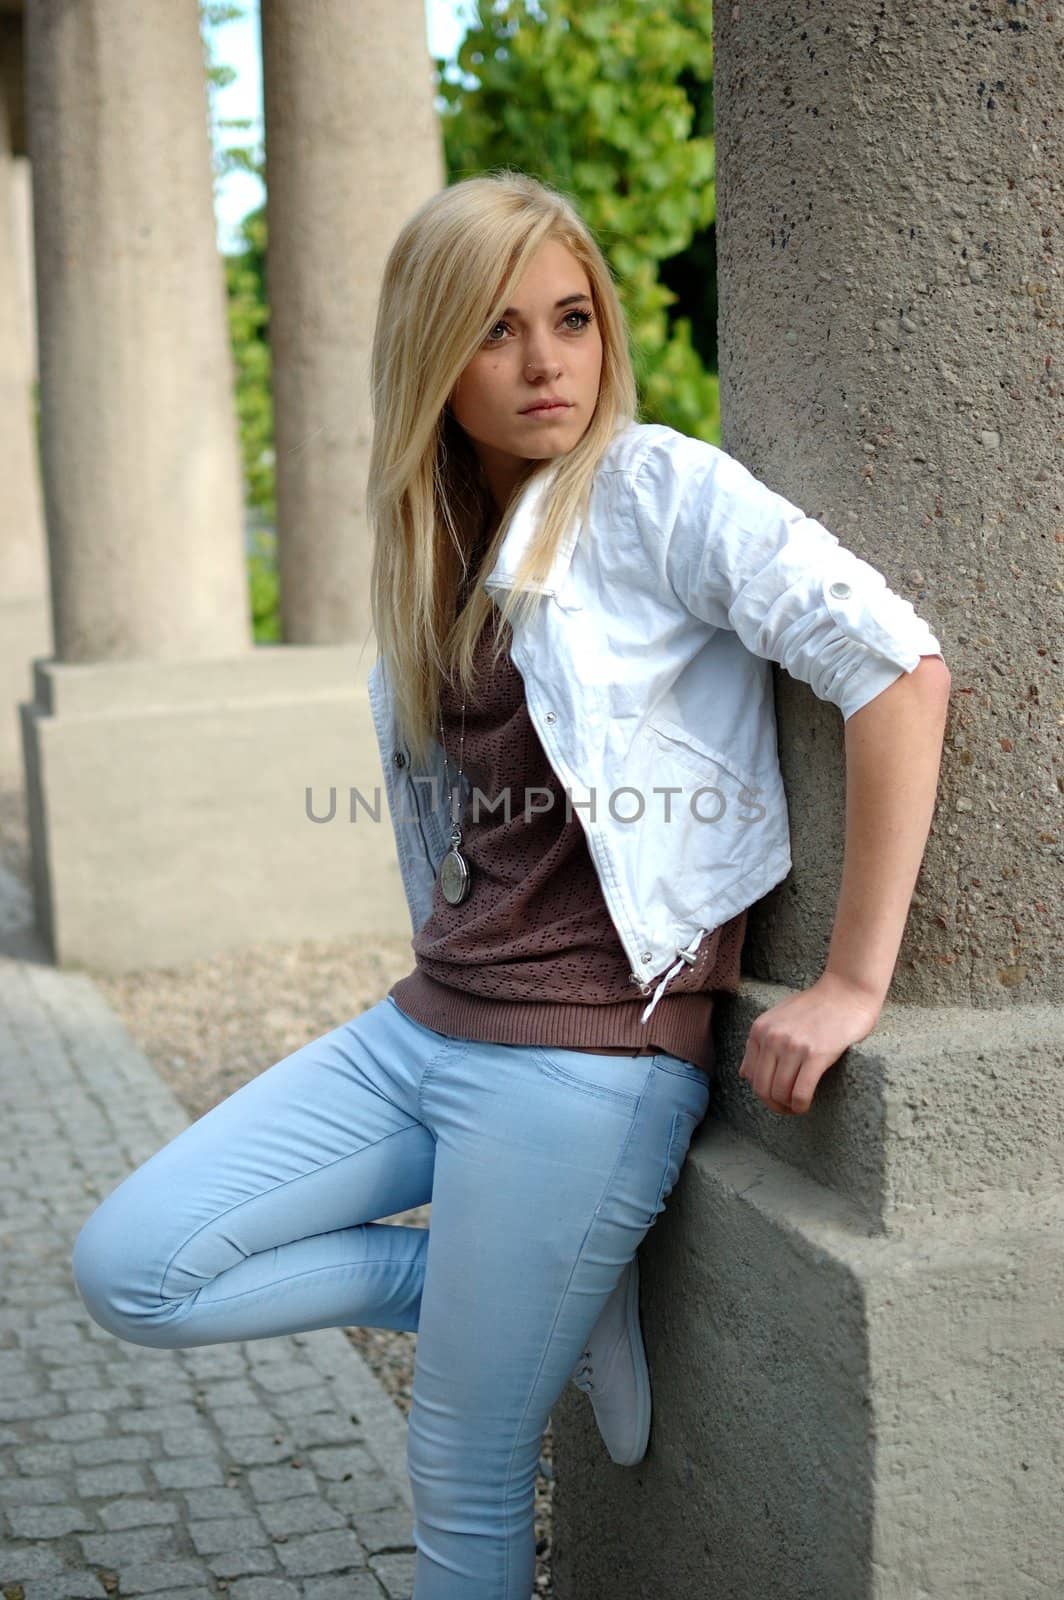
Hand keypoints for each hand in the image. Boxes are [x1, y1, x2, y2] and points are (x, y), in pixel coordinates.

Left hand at [737, 972, 882, 1115]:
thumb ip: (761, 1042)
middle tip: (787, 1108)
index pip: (750, 1074)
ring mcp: (792, 1046)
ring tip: (798, 1106)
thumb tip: (744, 1074)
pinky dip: (801, 1106)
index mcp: (760, 1029)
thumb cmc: (816, 1005)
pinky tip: (806, 1105)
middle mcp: (772, 1037)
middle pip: (762, 1087)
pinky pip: (800, 1093)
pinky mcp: (816, 1055)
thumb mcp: (779, 1017)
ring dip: (788, 1107)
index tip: (777, 1094)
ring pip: (779, 1093)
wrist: (848, 991)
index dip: (763, 1091)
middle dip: (773, 1104)